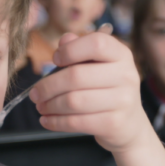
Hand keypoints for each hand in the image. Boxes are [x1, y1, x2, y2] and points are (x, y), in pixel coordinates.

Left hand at [31, 31, 150, 152]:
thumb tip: (64, 41)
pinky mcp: (114, 124)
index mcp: (121, 54)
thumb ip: (80, 49)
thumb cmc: (106, 89)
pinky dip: (56, 122)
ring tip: (40, 107)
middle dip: (48, 86)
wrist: (129, 124)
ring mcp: (123, 101)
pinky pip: (77, 122)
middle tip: (35, 93)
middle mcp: (126, 75)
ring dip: (50, 105)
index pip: (96, 43)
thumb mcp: (98, 65)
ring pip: (73, 101)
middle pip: (76, 76)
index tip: (55, 59)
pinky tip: (47, 120)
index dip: (71, 50)